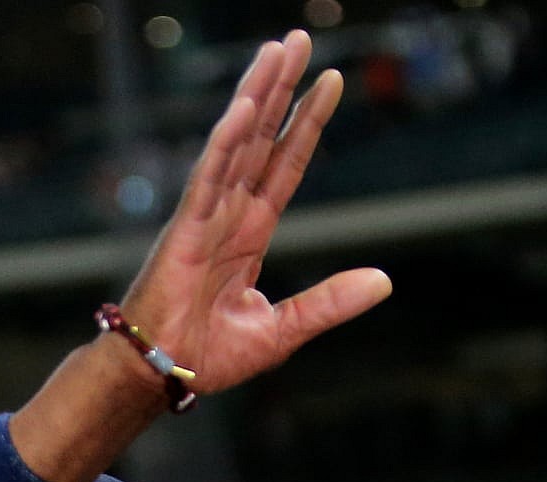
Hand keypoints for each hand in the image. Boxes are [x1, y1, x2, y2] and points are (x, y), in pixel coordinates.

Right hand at [119, 31, 390, 393]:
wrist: (163, 376)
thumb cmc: (207, 356)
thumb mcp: (283, 329)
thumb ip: (330, 301)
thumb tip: (383, 281)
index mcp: (250, 232)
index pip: (285, 164)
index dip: (307, 122)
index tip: (331, 81)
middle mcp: (228, 214)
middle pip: (261, 137)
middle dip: (281, 87)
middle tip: (299, 39)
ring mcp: (205, 216)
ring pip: (236, 142)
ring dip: (257, 95)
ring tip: (276, 50)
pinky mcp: (184, 230)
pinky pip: (207, 177)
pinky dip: (224, 142)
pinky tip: (243, 107)